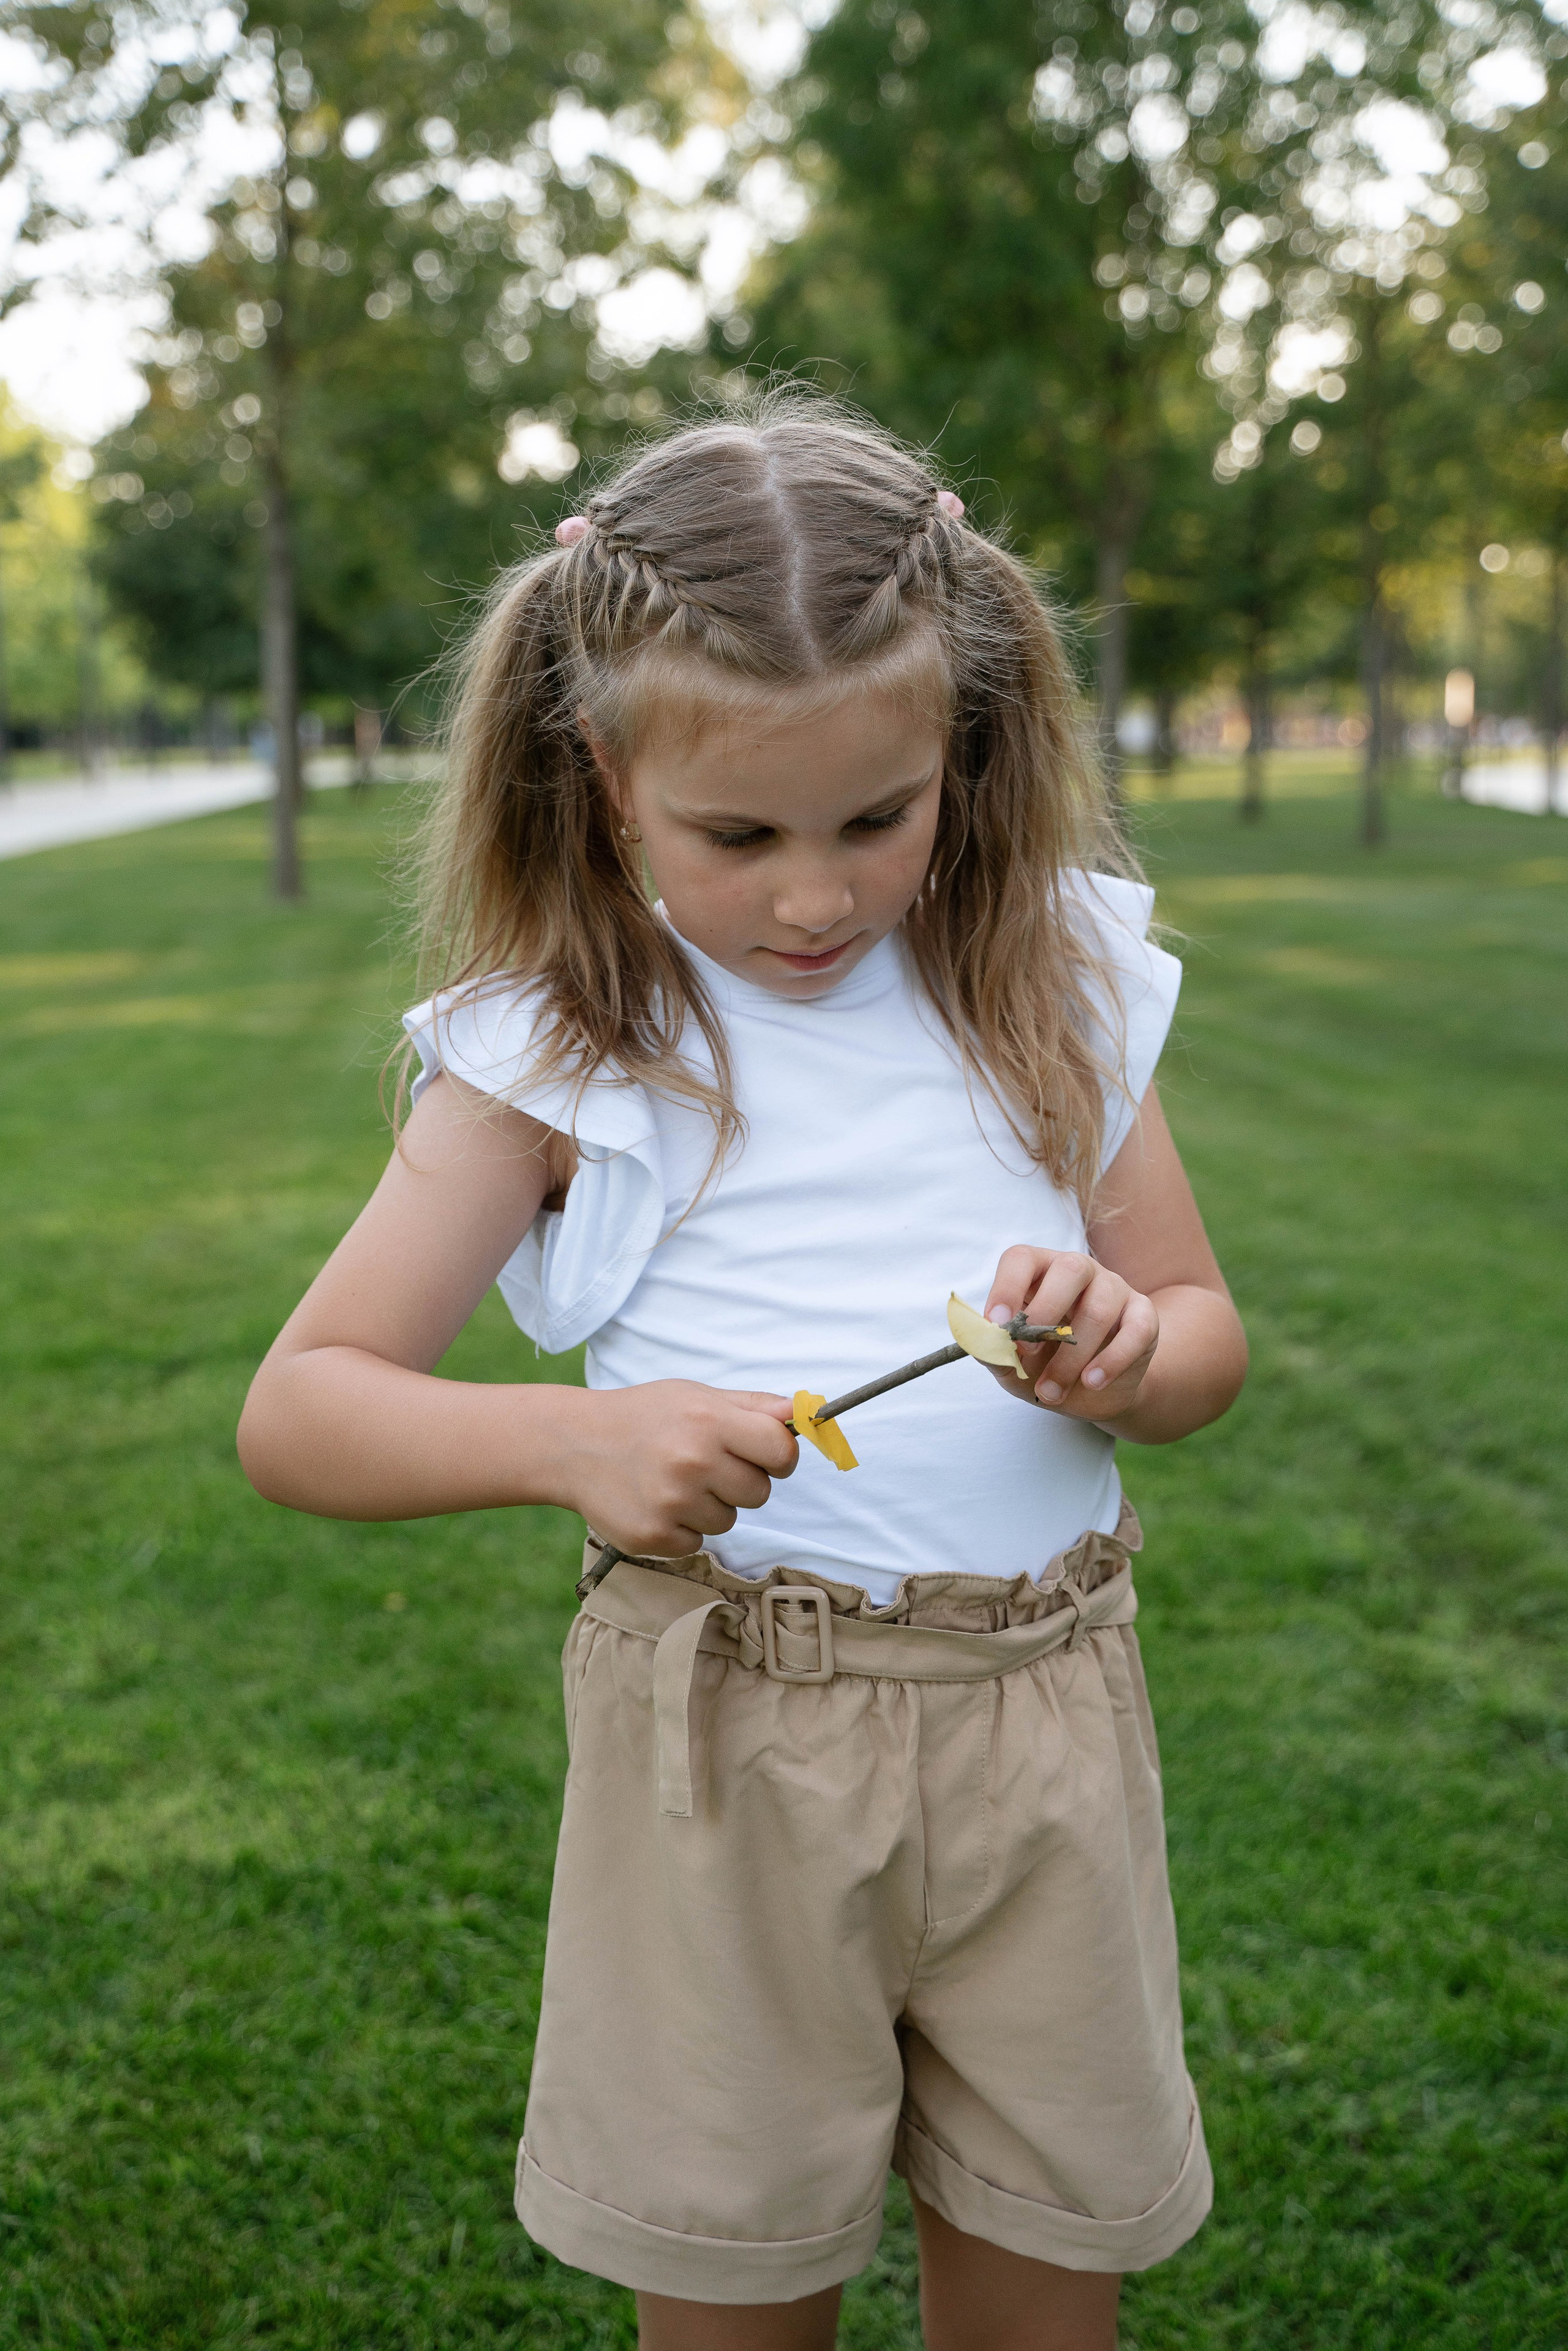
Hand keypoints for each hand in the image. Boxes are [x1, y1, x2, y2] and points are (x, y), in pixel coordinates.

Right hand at [565, 1382, 797, 1557]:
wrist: (573, 1444)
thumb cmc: (643, 1416)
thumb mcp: (695, 1395)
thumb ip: (752, 1406)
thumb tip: (802, 1413)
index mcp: (709, 1421)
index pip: (782, 1452)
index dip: (779, 1456)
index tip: (763, 1454)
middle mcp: (693, 1463)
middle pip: (760, 1492)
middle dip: (740, 1481)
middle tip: (704, 1465)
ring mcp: (672, 1504)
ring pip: (729, 1521)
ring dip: (710, 1506)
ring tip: (674, 1481)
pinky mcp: (654, 1537)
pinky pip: (697, 1543)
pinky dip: (682, 1528)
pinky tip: (656, 1502)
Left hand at [984, 1246, 1158, 1429]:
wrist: (1096, 1392)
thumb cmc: (1046, 1366)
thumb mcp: (1015, 1365)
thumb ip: (996, 1353)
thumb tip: (985, 1343)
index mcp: (1040, 1272)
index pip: (1021, 1258)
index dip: (1007, 1287)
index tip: (996, 1324)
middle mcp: (1079, 1270)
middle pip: (1069, 1269)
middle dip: (1045, 1312)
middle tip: (1027, 1354)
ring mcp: (1115, 1289)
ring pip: (1100, 1308)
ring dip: (1071, 1357)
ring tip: (1052, 1392)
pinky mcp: (1144, 1315)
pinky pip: (1136, 1329)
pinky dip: (1112, 1360)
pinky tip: (1093, 1382)